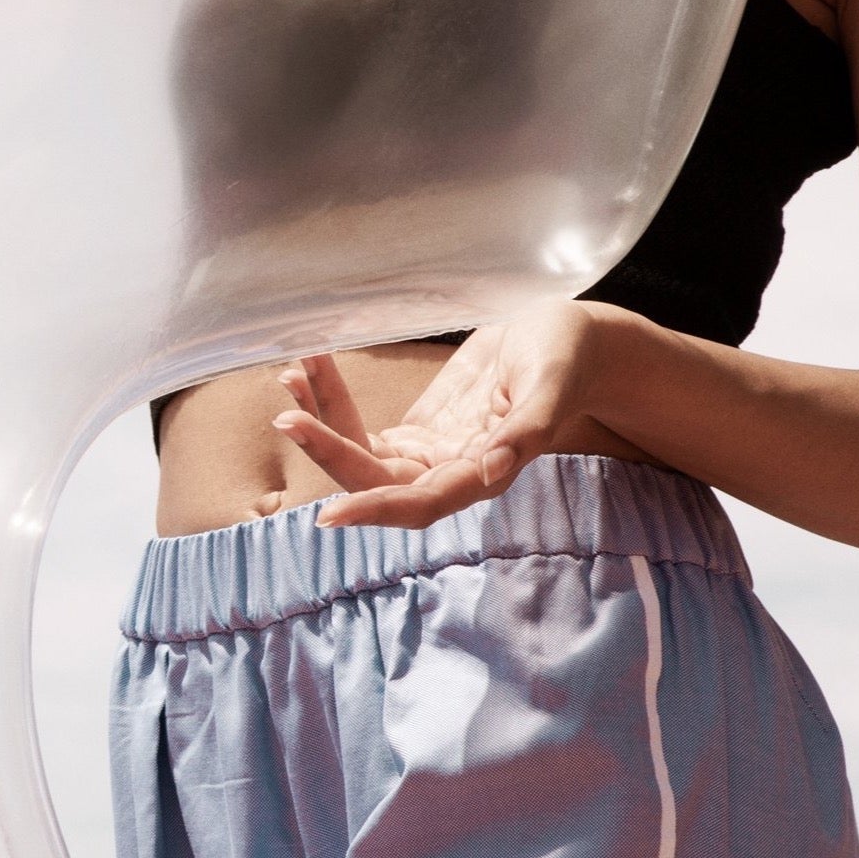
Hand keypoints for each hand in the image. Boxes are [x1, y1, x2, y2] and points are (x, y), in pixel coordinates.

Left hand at [271, 301, 604, 528]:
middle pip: (373, 481)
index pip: (419, 504)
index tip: (329, 514)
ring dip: (321, 419)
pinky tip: (308, 370)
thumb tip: (492, 469)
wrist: (571, 343)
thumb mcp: (552, 384)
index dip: (375, 511)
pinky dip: (332, 401)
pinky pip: (362, 426)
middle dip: (329, 451)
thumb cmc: (569, 360)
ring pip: (360, 452)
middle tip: (287, 416)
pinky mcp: (418, 432)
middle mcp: (448, 473)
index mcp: (483, 473)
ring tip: (292, 373)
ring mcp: (429, 454)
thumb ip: (528, 430)